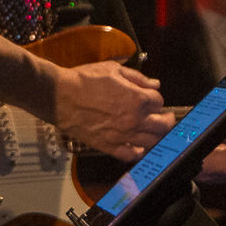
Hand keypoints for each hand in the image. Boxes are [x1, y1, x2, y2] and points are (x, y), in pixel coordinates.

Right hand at [52, 62, 173, 160]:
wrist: (59, 96)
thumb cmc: (84, 80)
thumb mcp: (113, 70)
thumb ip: (138, 78)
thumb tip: (155, 85)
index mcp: (137, 99)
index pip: (159, 102)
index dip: (156, 98)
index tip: (151, 98)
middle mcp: (134, 119)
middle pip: (163, 125)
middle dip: (167, 119)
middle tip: (166, 117)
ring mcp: (122, 135)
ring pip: (152, 142)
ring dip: (157, 136)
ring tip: (155, 132)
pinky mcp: (109, 145)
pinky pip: (131, 155)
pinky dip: (138, 152)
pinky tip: (138, 146)